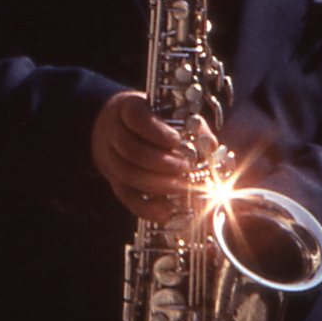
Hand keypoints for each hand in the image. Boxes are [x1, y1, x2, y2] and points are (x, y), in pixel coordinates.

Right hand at [92, 91, 196, 221]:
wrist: (118, 128)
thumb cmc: (152, 121)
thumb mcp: (165, 112)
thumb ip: (189, 125)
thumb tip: (211, 145)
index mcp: (127, 109)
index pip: (136, 116)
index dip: (156, 131)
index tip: (176, 140)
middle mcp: (113, 133)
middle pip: (130, 148)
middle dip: (159, 162)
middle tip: (184, 168)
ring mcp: (110, 158)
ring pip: (127, 174)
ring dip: (156, 184)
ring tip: (181, 186)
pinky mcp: (115, 182)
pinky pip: (127, 198)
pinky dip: (147, 207)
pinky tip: (167, 211)